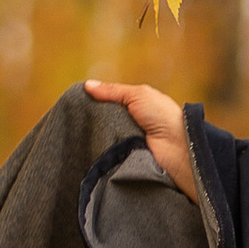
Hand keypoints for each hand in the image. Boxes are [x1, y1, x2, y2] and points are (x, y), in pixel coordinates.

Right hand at [83, 78, 196, 201]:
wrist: (177, 147)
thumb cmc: (162, 116)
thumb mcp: (138, 95)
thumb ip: (112, 91)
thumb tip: (87, 86)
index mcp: (136, 109)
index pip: (109, 106)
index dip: (94, 106)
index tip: (74, 106)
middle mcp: (132, 126)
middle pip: (105, 123)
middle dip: (92, 125)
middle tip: (72, 124)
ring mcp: (129, 145)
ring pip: (105, 141)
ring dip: (96, 139)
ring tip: (76, 138)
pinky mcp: (127, 161)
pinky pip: (109, 157)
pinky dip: (102, 154)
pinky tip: (87, 152)